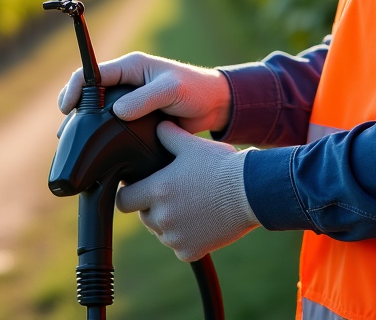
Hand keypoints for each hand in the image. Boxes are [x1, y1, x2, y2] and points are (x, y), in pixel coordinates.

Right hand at [56, 52, 231, 132]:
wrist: (214, 107)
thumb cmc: (195, 90)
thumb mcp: (171, 89)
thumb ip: (145, 98)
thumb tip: (118, 112)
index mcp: (130, 67)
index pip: (93, 73)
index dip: (75, 88)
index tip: (68, 107)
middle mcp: (125, 82)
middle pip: (89, 93)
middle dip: (73, 110)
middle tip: (65, 133)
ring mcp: (128, 102)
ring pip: (96, 112)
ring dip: (83, 126)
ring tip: (72, 144)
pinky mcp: (134, 120)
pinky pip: (111, 126)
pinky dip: (99, 136)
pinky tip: (93, 151)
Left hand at [116, 122, 258, 261]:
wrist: (251, 192)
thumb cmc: (221, 165)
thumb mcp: (192, 145)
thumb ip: (168, 135)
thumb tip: (157, 125)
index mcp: (157, 190)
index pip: (124, 201)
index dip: (130, 193)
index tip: (138, 189)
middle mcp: (162, 217)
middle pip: (144, 216)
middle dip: (152, 206)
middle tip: (174, 195)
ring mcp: (175, 237)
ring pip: (161, 232)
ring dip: (170, 223)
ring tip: (191, 206)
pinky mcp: (190, 251)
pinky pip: (179, 247)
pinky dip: (187, 239)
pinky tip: (201, 223)